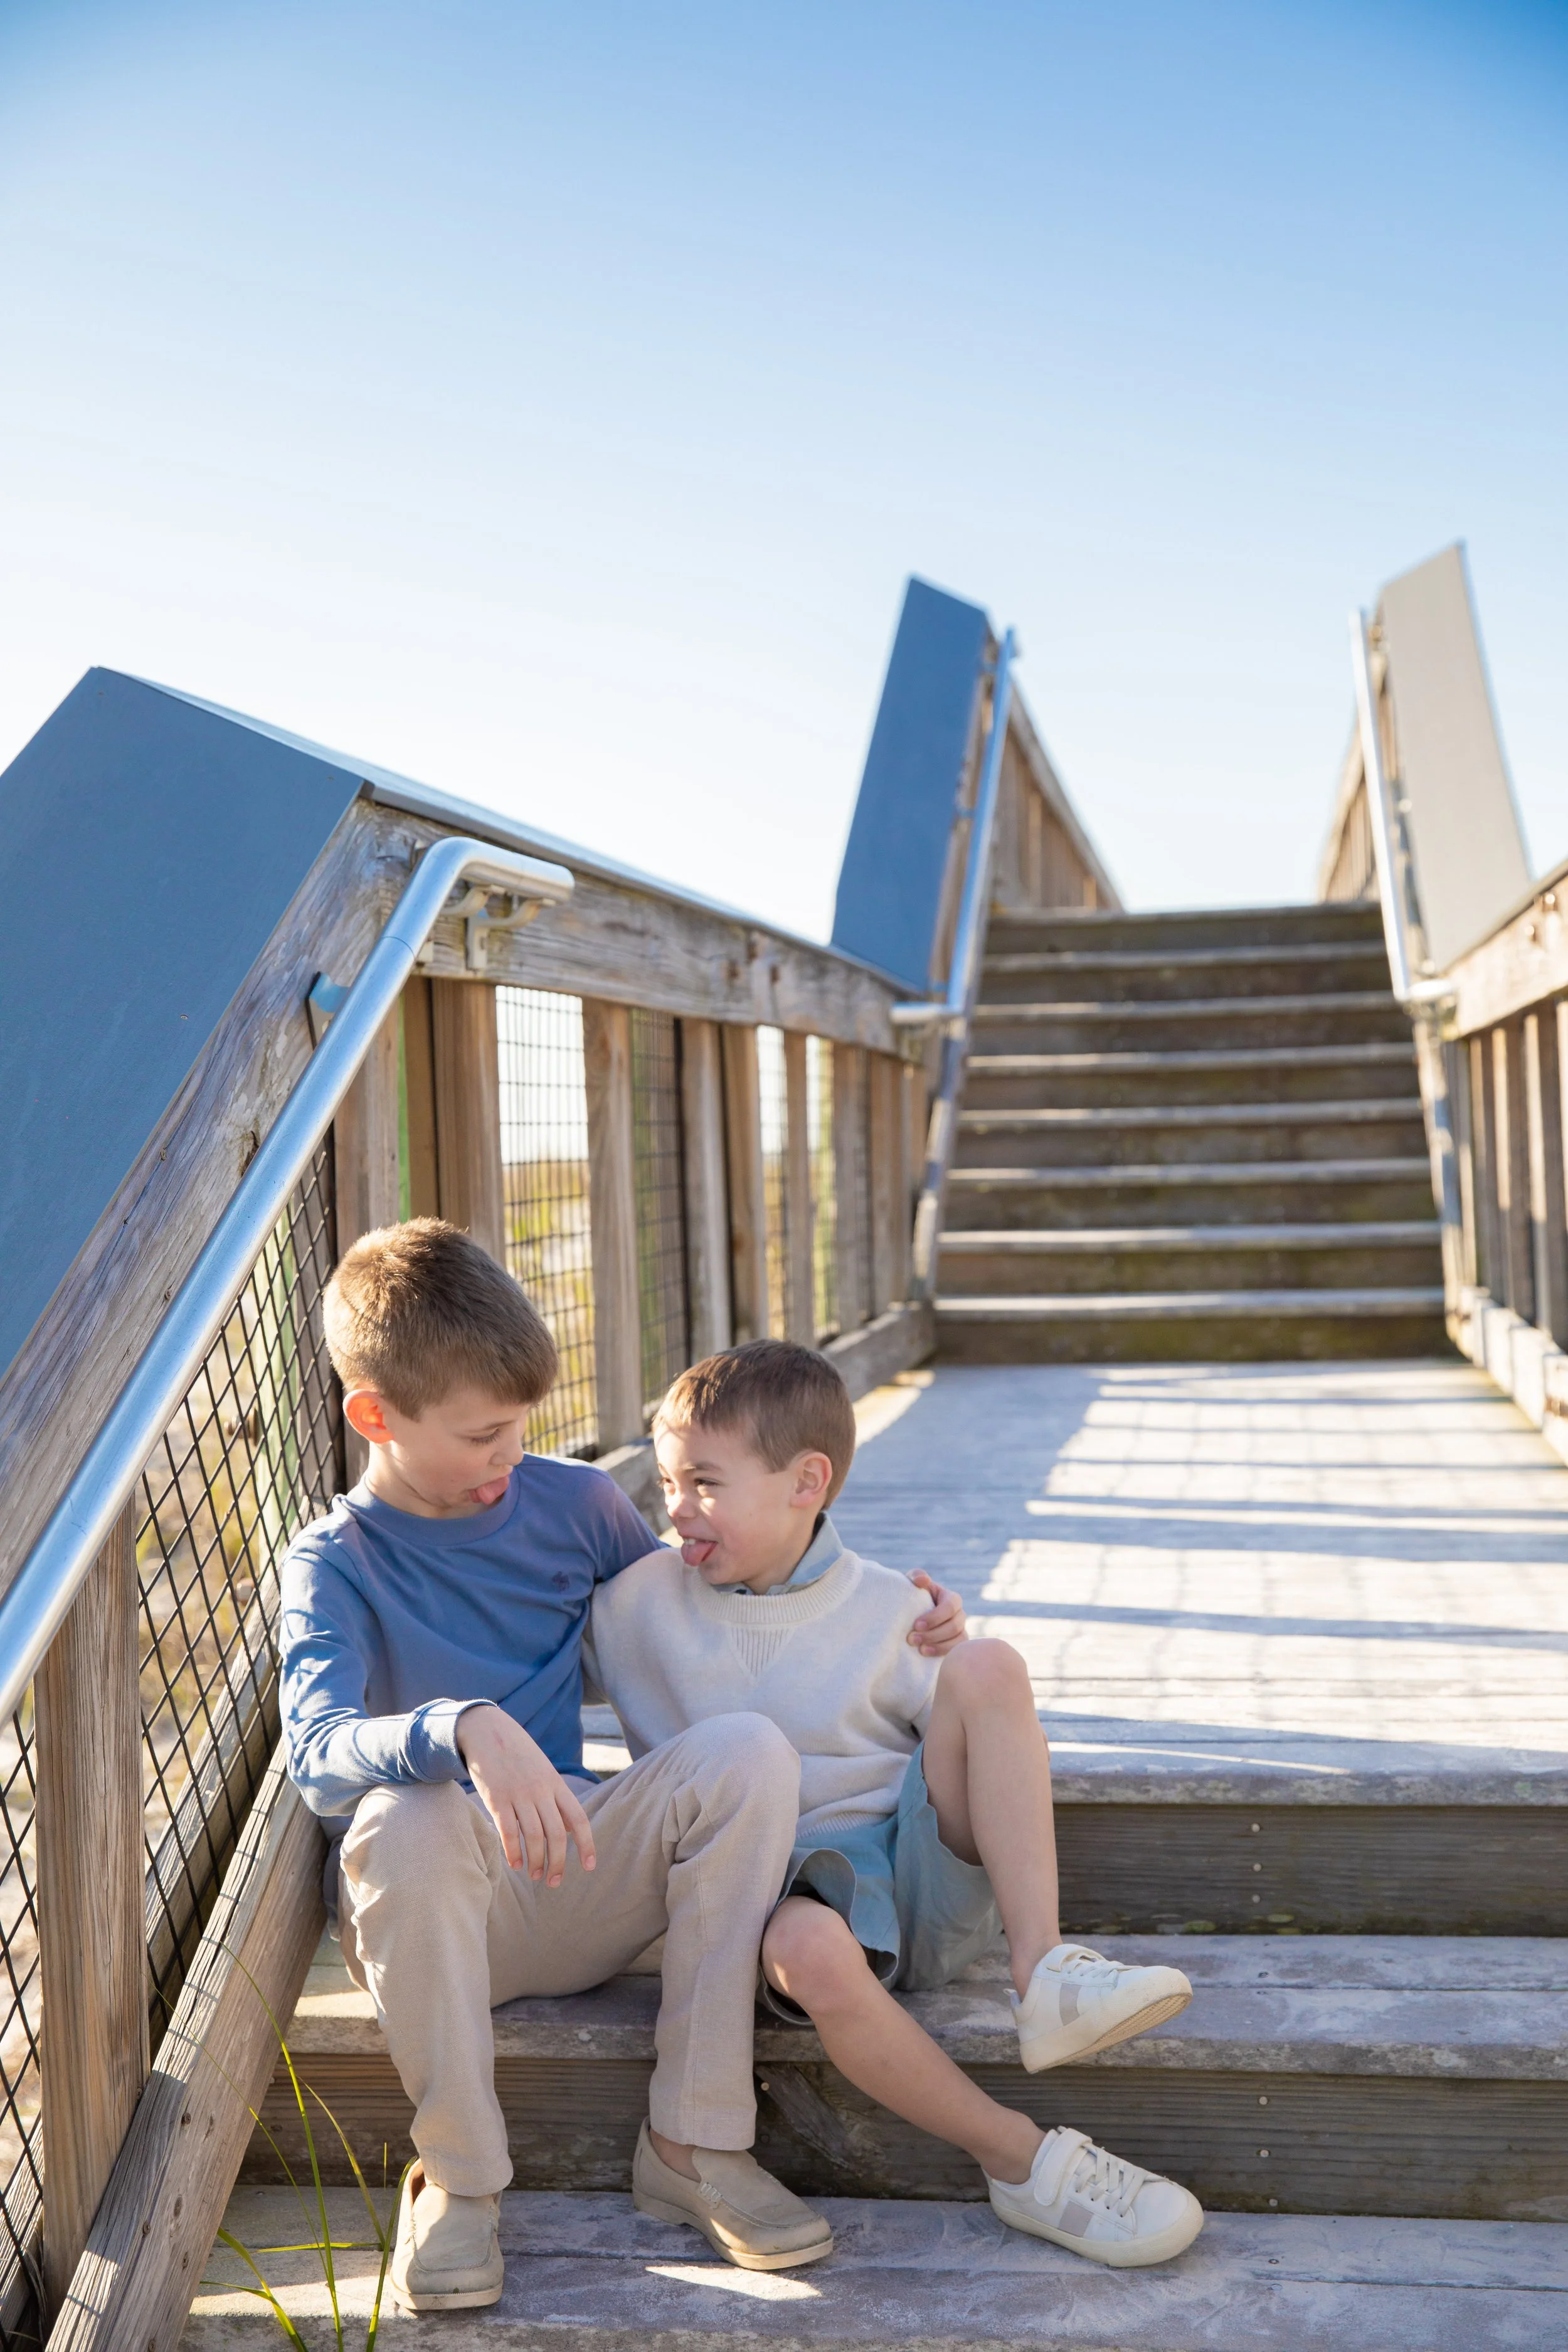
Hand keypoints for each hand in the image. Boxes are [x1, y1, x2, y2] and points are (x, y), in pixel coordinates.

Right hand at [456, 1705, 596, 1886]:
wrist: (486, 1730)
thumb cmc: (517, 1754)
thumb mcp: (543, 1769)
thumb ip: (556, 1797)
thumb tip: (571, 1829)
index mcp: (555, 1783)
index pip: (578, 1818)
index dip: (587, 1844)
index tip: (590, 1867)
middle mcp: (540, 1790)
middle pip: (557, 1834)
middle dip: (558, 1862)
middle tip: (554, 1882)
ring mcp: (518, 1793)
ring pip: (533, 1836)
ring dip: (535, 1861)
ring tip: (535, 1875)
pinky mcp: (496, 1798)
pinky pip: (507, 1831)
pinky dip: (513, 1851)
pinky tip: (515, 1864)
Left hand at [907, 1571, 966, 1655]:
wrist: (911, 1616)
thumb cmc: (913, 1596)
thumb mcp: (912, 1583)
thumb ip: (917, 1576)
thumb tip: (922, 1580)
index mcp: (952, 1599)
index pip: (951, 1606)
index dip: (935, 1616)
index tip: (916, 1624)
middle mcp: (959, 1615)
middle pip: (954, 1626)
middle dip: (933, 1634)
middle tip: (911, 1639)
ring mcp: (960, 1631)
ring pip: (957, 1640)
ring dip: (938, 1645)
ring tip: (919, 1649)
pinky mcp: (955, 1646)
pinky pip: (955, 1651)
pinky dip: (941, 1653)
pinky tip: (925, 1654)